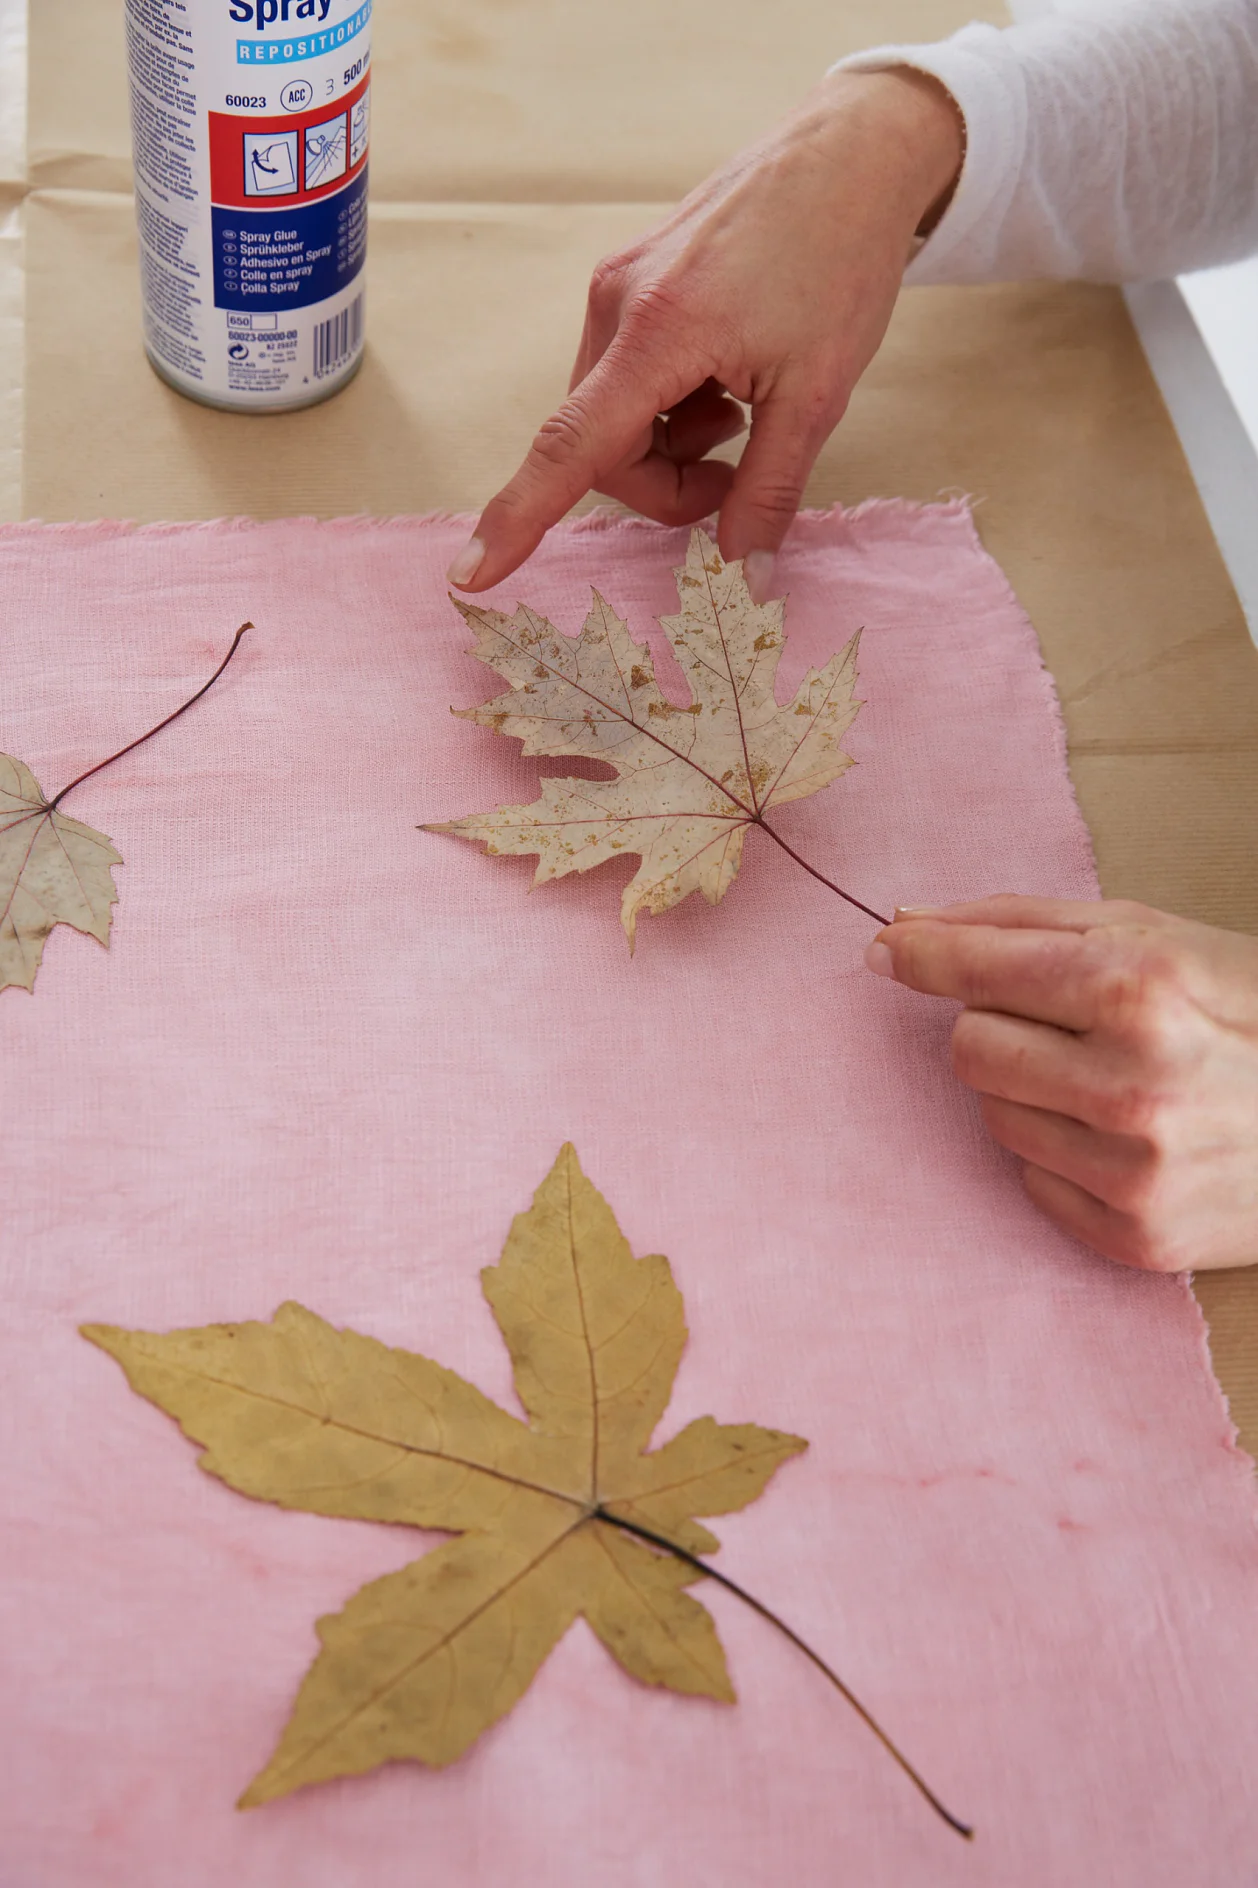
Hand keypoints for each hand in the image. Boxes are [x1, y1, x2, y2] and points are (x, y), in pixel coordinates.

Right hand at [447, 68, 963, 595]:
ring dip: (671, 441)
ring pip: (613, 418)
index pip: (569, 448)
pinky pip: (627, 376)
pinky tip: (728, 374)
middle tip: (738, 477)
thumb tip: (742, 573)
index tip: (470, 574)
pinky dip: (671, 402)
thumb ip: (769, 490)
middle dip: (663, 482)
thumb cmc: (839, 259)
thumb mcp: (818, 395)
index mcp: (656, 332)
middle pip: (600, 448)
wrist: (851, 157)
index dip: (518, 519)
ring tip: (742, 405)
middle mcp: (615, 304)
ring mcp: (617, 288)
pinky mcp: (630, 280)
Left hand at [866, 896, 1257, 1273]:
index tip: (890, 952)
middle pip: (969, 1047)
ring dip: (1030, 1089)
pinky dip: (1060, 1155)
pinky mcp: (1136, 1238)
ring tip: (1108, 1079)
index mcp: (1137, 988)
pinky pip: (1029, 1182)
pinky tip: (1127, 1136)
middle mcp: (1131, 1083)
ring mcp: (1134, 1171)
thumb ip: (1024, 923)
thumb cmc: (1252, 1011)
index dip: (921, 956)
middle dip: (999, 1024)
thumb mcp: (1159, 935)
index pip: (974, 971)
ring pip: (991, 1115)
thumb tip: (905, 926)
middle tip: (1066, 1022)